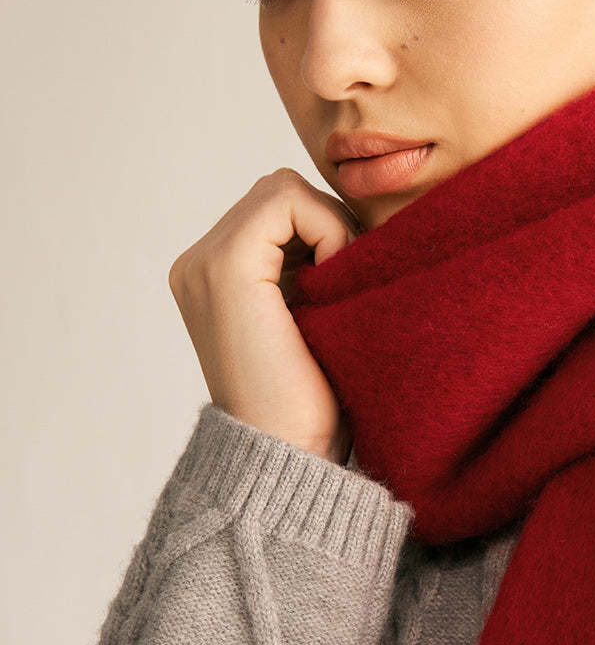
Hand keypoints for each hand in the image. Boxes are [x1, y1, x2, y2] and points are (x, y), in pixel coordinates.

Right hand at [168, 168, 361, 463]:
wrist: (293, 455)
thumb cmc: (313, 405)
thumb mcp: (311, 320)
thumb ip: (310, 268)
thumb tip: (348, 215)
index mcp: (212, 277)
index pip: (275, 208)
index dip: (323, 230)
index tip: (345, 284)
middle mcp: (196, 264)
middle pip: (278, 191)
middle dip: (325, 224)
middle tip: (346, 283)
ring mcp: (204, 263)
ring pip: (283, 189)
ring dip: (327, 228)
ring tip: (337, 290)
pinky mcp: (226, 268)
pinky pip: (287, 201)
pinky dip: (327, 230)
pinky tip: (335, 282)